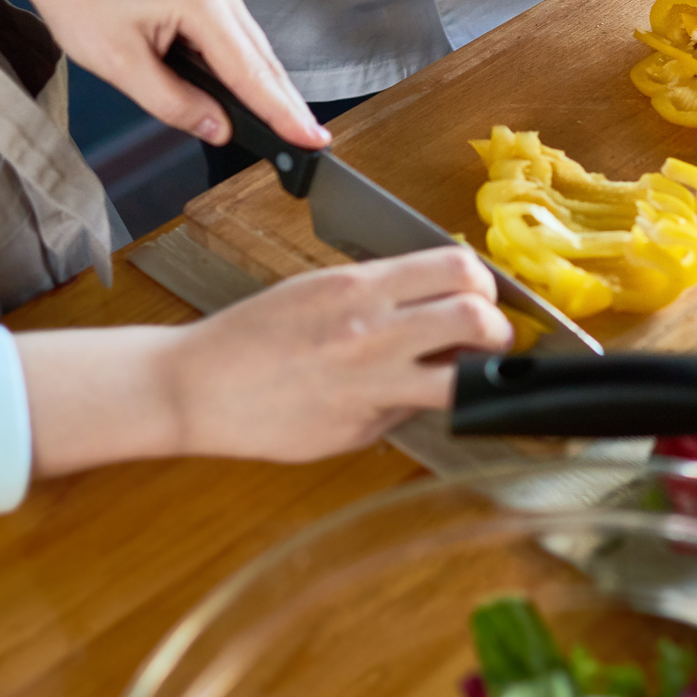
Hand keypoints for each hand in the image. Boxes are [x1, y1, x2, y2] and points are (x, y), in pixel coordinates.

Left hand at [0, 0, 322, 150]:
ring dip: (268, 88)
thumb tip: (218, 128)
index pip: (251, 72)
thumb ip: (173, 101)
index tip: (312, 141)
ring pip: (253, 49)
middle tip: (313, 144)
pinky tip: (252, 94)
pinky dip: (246, 69)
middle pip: (263, 60)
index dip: (282, 112)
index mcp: (201, 2)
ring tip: (289, 128)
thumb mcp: (119, 64)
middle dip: (287, 104)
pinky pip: (235, 37)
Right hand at [15, 247, 512, 475]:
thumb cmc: (254, 335)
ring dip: (477, 376)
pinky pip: (416, 414)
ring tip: (465, 375)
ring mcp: (370, 385)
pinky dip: (420, 407)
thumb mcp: (321, 289)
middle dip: (498, 330)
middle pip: (478, 318)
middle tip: (489, 339)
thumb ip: (385, 294)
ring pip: (463, 379)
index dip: (483, 284)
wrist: (198, 385)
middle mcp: (371, 332)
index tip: (481, 296)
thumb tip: (445, 300)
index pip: (458, 267)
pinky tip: (395, 399)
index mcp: (360, 287)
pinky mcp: (363, 429)